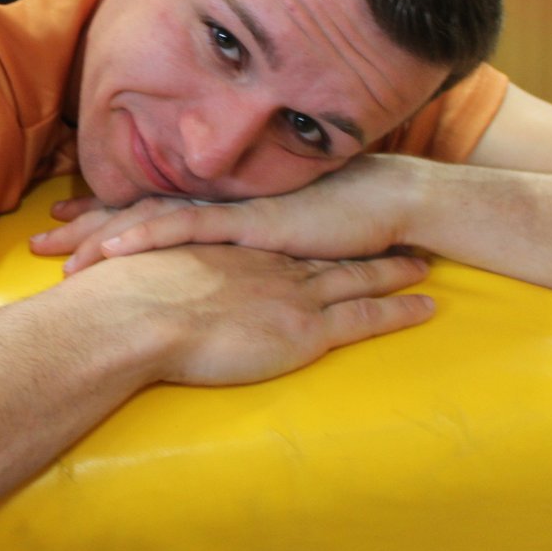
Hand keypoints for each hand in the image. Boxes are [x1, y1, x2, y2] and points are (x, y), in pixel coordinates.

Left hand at [35, 155, 420, 274]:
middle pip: (133, 216)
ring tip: (61, 255)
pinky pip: (185, 229)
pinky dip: (145, 237)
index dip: (100, 221)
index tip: (59, 229)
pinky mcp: (246, 223)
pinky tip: (112, 250)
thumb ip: (235, 257)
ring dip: (101, 238)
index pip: (144, 214)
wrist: (382, 205)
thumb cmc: (333, 228)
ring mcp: (226, 212)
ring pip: (149, 222)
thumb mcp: (272, 247)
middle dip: (83, 229)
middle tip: (37, 242)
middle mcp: (212, 205)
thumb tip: (201, 277)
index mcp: (214, 211)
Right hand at [82, 244, 434, 386]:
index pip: (279, 238)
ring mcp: (290, 292)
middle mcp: (267, 262)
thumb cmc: (123, 298)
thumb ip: (147, 271)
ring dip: (392, 271)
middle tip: (393, 232)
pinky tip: (427, 307)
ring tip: (423, 264)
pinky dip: (399, 310)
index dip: (309, 231)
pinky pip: (365, 318)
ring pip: (356, 277)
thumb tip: (130, 280)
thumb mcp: (134, 271)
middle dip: (361, 241)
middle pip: (325, 249)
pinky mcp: (304, 328)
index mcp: (230, 248)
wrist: (139, 314)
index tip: (332, 222)